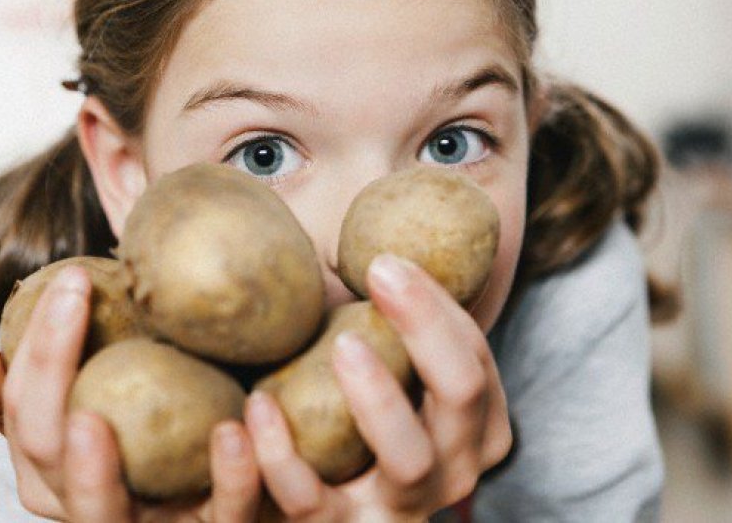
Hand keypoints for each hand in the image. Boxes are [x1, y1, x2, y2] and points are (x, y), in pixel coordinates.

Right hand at [0, 266, 261, 521]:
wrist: (248, 467)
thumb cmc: (167, 425)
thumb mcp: (107, 392)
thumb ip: (59, 373)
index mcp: (54, 467)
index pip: (22, 407)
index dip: (35, 346)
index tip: (68, 277)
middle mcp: (86, 502)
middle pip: (45, 450)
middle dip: (48, 372)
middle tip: (74, 294)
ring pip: (102, 515)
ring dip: (92, 470)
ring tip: (89, 420)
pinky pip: (223, 514)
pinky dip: (230, 475)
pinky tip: (235, 428)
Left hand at [241, 253, 511, 520]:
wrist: (328, 511)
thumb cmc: (357, 422)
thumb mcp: (394, 375)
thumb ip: (397, 326)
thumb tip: (378, 237)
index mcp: (474, 427)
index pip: (475, 356)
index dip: (437, 305)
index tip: (385, 259)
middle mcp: (452, 469)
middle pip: (461, 392)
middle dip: (426, 326)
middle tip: (381, 273)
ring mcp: (400, 510)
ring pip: (408, 457)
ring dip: (378, 397)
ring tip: (342, 345)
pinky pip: (313, 502)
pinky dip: (284, 457)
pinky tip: (256, 408)